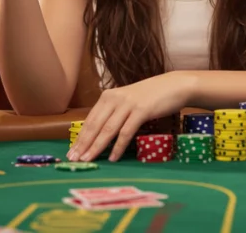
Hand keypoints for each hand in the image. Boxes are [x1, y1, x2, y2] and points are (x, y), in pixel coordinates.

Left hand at [67, 72, 194, 162]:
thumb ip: (114, 112)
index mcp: (108, 96)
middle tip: (74, 159)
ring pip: (108, 129)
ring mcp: (128, 104)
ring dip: (96, 147)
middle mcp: (114, 98)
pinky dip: (118, 146)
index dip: (80, 137)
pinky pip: (126, 132)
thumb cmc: (150, 95)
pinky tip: (113, 157)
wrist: (174, 85)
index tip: (72, 152)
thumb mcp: (127, 101)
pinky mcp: (141, 110)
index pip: (90, 120)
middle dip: (83, 144)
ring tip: (88, 160)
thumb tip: (99, 133)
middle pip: (95, 125)